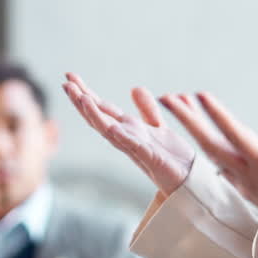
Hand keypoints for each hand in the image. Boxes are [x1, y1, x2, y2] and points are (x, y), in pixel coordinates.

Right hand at [62, 72, 194, 195]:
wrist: (192, 180)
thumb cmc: (174, 159)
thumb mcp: (158, 128)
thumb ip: (148, 110)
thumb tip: (135, 88)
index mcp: (129, 130)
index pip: (103, 110)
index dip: (86, 94)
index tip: (70, 77)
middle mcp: (128, 139)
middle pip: (99, 118)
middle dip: (82, 100)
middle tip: (66, 81)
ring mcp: (137, 149)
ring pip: (109, 130)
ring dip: (94, 115)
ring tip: (81, 98)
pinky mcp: (152, 159)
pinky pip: (134, 146)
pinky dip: (122, 136)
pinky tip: (111, 126)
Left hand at [160, 91, 257, 249]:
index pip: (237, 137)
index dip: (218, 116)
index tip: (199, 95)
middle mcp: (251, 177)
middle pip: (211, 145)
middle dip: (188, 121)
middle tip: (166, 97)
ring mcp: (247, 184)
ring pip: (214, 153)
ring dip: (196, 129)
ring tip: (181, 105)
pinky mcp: (251, 190)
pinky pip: (222, 164)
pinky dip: (210, 145)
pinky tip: (206, 138)